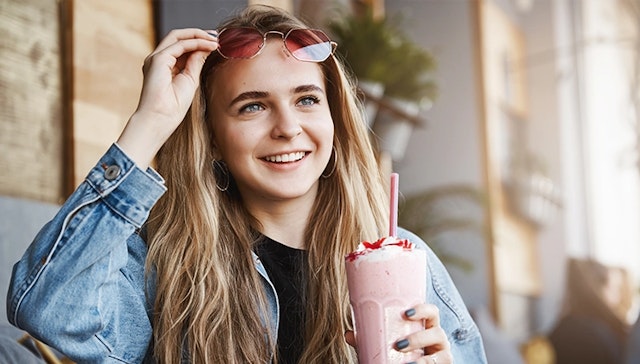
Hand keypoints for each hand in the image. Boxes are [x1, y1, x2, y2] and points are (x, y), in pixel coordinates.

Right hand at [117, 28, 217, 168]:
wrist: (160, 120)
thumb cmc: (173, 107)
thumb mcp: (190, 80)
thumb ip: (195, 63)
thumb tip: (206, 49)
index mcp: (164, 66)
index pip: (181, 46)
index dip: (198, 42)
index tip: (215, 43)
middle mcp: (158, 59)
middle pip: (178, 37)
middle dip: (198, 34)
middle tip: (217, 36)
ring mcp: (156, 58)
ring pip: (177, 37)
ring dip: (198, 35)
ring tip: (215, 40)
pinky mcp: (158, 60)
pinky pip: (179, 44)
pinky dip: (196, 42)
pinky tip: (209, 46)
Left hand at [344, 304, 452, 363]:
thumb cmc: (399, 353)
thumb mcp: (385, 344)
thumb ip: (369, 339)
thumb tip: (349, 334)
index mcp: (426, 325)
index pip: (432, 312)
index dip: (423, 309)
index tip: (406, 313)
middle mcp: (438, 339)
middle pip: (438, 332)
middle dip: (419, 338)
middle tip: (399, 345)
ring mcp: (442, 355)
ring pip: (441, 355)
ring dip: (423, 359)